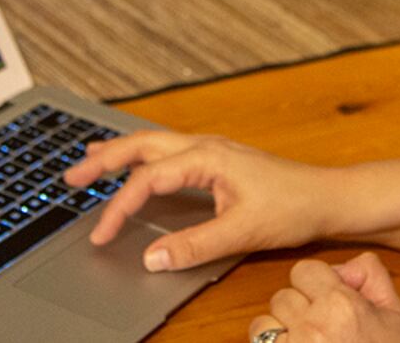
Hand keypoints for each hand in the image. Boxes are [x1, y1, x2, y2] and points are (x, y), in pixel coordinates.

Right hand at [63, 131, 338, 270]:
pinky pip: (169, 151)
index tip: (103, 235)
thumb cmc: (293, 207)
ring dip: (121, 152)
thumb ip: (194, 245)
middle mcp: (205, 146)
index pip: (148, 180)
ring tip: (89, 159)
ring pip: (154, 143)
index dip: (120, 208)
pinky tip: (136, 163)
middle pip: (142, 145)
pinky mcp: (218, 160)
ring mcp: (212, 150)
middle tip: (71, 176)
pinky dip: (144, 156)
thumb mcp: (241, 232)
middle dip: (104, 159)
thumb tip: (151, 257)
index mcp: (206, 156)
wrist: (328, 198)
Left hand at [247, 253, 399, 342]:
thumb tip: (344, 266)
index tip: (326, 301)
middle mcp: (312, 325)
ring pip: (264, 322)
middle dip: (298, 310)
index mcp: (341, 305)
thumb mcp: (396, 317)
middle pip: (282, 295)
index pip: (304, 270)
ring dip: (279, 332)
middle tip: (320, 330)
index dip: (314, 284)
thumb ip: (372, 277)